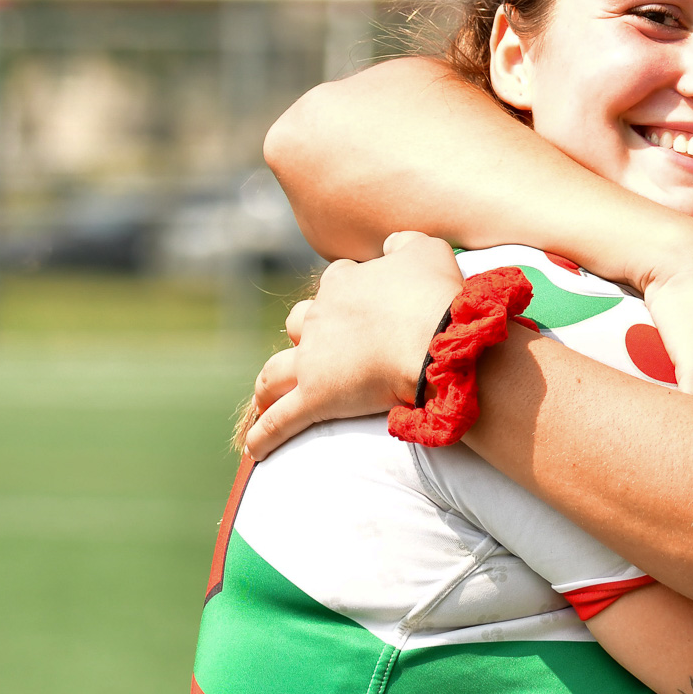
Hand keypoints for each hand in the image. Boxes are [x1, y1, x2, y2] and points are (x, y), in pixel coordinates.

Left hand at [243, 231, 462, 458]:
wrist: (437, 341)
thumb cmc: (437, 295)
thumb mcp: (427, 250)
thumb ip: (404, 243)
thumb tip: (390, 246)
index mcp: (344, 282)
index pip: (337, 281)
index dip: (348, 291)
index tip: (363, 302)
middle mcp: (320, 317)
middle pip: (298, 322)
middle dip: (304, 333)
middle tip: (319, 348)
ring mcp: (312, 359)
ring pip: (275, 370)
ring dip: (270, 384)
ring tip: (269, 395)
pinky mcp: (314, 398)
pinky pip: (279, 421)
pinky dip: (264, 436)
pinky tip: (255, 450)